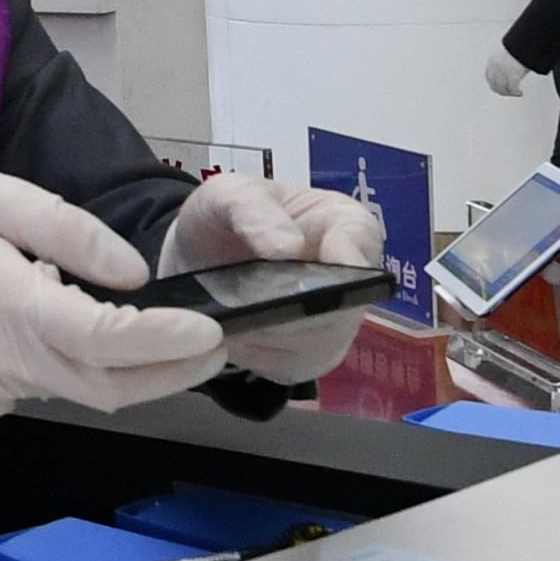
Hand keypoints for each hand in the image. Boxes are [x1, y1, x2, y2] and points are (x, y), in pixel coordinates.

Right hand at [0, 173, 223, 424]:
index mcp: (5, 306)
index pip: (101, 339)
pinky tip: (37, 330)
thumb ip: (67, 231)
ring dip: (113, 365)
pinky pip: (36, 392)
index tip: (211, 333)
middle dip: (169, 371)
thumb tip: (133, 274)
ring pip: (72, 389)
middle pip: (105, 386)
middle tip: (214, 346)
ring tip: (135, 326)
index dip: (163, 343)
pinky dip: (58, 367)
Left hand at [159, 172, 391, 380]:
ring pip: (315, 343)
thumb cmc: (224, 216)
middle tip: (245, 302)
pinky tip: (232, 333)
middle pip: (342, 305)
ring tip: (230, 314)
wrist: (199, 257)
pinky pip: (289, 366)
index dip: (350, 257)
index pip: (361, 240)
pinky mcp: (308, 357)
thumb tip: (288, 249)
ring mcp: (335, 324)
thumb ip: (252, 209)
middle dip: (293, 307)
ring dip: (269, 333)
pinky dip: (257, 354)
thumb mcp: (227, 194)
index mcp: (343, 224)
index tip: (332, 269)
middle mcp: (352, 278)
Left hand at [480, 47, 527, 99]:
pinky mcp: (512, 77)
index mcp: (492, 59)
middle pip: (494, 84)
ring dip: (507, 92)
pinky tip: (519, 93)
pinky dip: (515, 93)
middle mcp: (494, 67)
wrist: (523, 42)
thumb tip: (511, 61)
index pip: (488, 75)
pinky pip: (512, 89)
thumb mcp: (508, 49)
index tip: (498, 85)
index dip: (493, 82)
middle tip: (506, 92)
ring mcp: (503, 73)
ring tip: (514, 94)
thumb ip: (506, 57)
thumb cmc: (518, 43)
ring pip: (501, 89)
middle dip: (500, 90)